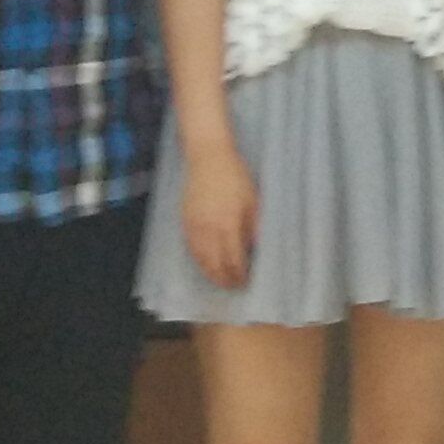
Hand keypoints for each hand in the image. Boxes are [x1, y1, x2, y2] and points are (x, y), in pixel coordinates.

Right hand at [181, 140, 258, 290]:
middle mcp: (208, 229)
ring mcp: (194, 225)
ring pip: (200, 259)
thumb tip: (259, 247)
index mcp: (228, 224)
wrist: (208, 157)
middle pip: (214, 264)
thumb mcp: (253, 200)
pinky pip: (190, 247)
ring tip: (220, 280)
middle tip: (234, 286)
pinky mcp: (184, 220)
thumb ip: (255, 226)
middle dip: (224, 278)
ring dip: (210, 273)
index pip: (233, 259)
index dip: (239, 274)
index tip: (246, 281)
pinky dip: (198, 260)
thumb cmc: (235, 177)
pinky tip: (205, 264)